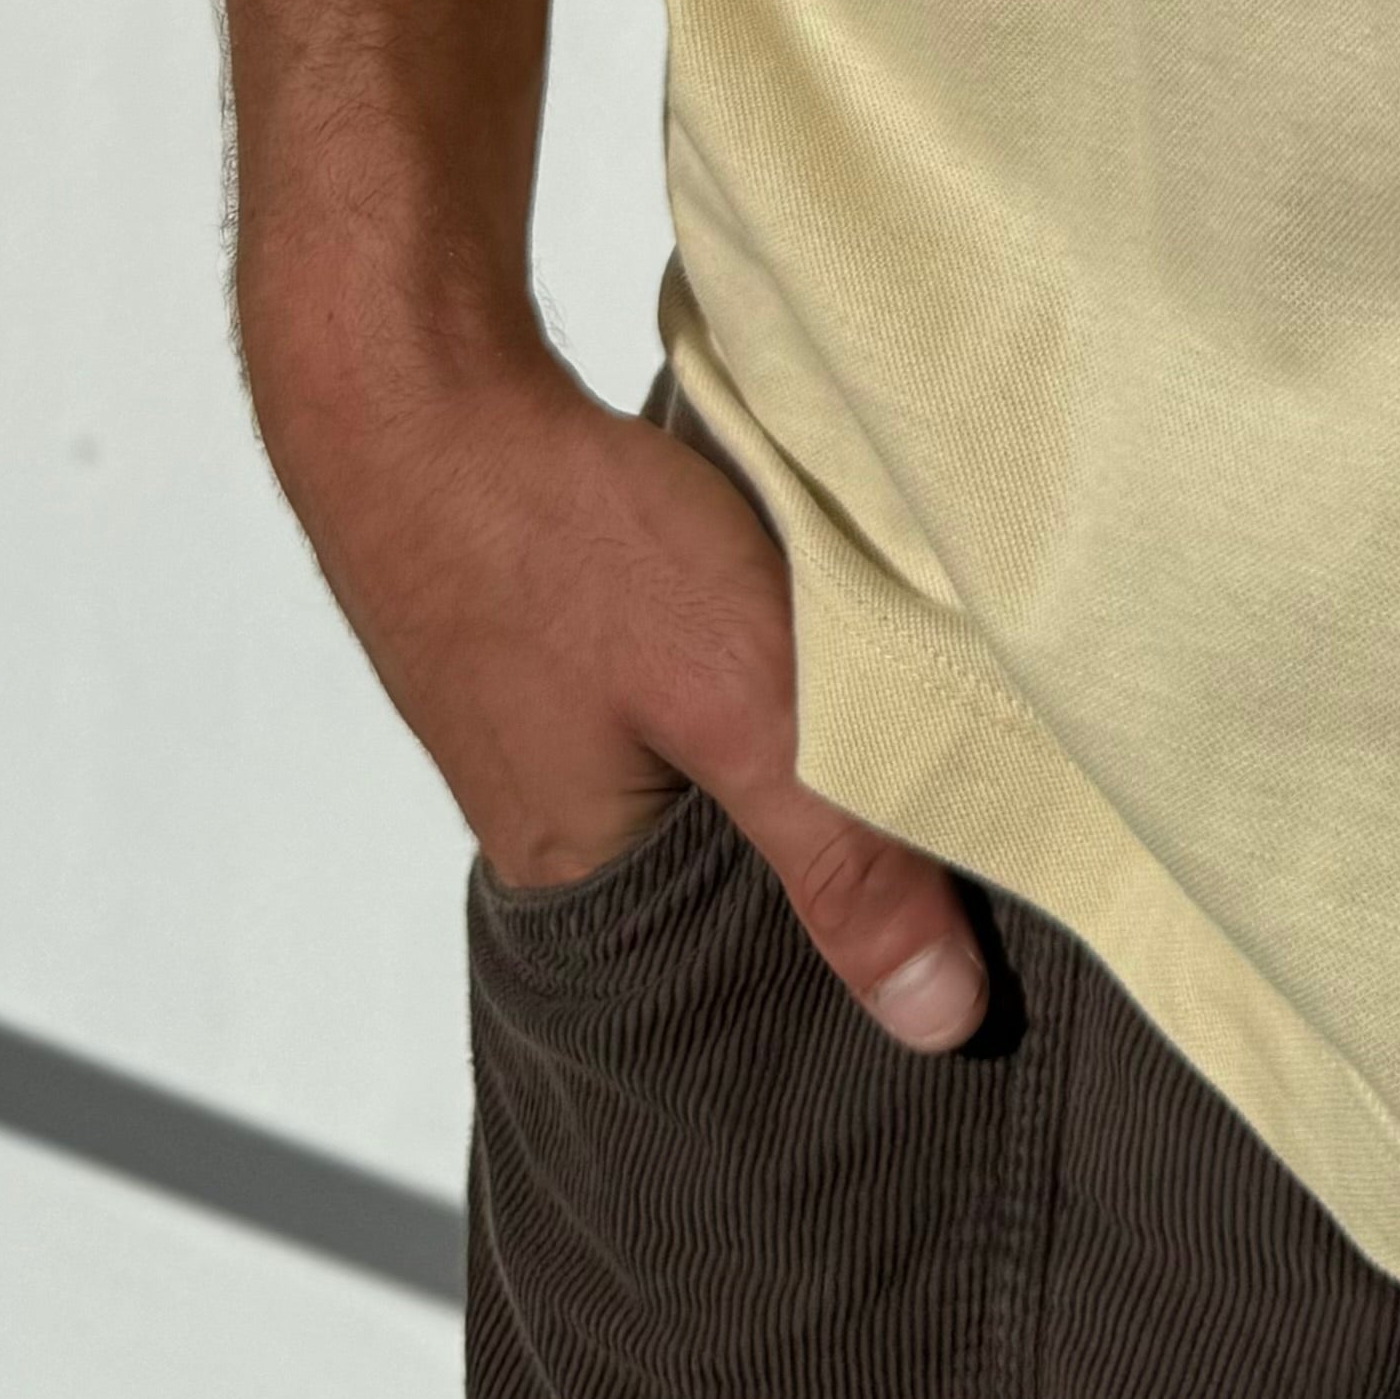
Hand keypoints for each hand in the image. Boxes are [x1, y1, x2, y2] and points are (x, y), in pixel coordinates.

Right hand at [254, 322, 989, 1051]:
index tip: (980, 902)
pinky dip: (753, 654)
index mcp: (587, 883)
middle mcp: (559, 822)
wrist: (419, 384)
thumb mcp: (743, 701)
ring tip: (886, 675)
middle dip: (845, 819)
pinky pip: (690, 682)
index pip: (760, 969)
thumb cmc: (555, 537)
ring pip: (727, 760)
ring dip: (802, 722)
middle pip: (748, 862)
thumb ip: (842, 854)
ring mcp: (552, 723)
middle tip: (961, 765)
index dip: (872, 926)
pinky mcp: (563, 638)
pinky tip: (801, 610)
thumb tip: (937, 1015)